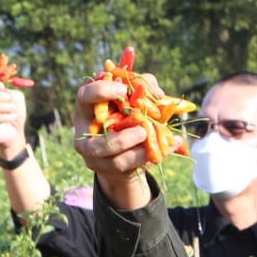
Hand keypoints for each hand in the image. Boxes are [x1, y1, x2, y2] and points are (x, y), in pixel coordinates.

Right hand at [0, 79, 27, 155]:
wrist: (16, 132)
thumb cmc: (14, 112)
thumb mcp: (16, 98)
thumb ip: (9, 92)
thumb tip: (1, 89)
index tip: (2, 86)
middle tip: (9, 98)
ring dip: (2, 106)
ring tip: (13, 108)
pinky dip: (4, 116)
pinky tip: (13, 116)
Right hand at [71, 76, 152, 208]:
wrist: (125, 147)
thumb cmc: (127, 114)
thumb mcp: (134, 96)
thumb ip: (145, 86)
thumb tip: (157, 94)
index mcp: (86, 110)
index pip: (83, 97)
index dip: (101, 92)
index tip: (123, 90)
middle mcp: (85, 135)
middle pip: (95, 144)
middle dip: (121, 140)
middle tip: (142, 131)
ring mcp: (95, 157)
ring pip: (114, 161)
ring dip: (135, 152)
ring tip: (151, 140)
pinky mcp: (109, 170)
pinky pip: (128, 167)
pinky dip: (150, 156)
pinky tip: (172, 144)